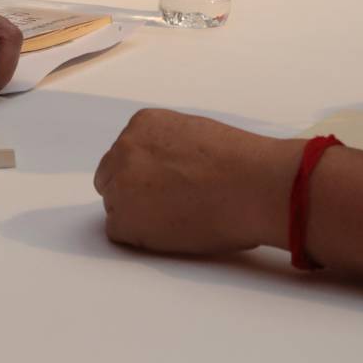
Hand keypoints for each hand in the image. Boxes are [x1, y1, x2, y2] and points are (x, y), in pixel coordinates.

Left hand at [93, 109, 302, 254]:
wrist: (252, 185)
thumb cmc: (240, 165)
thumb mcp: (197, 135)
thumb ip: (170, 147)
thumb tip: (167, 170)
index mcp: (144, 124)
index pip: (126, 153)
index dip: (145, 174)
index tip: (165, 185)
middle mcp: (125, 148)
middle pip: (111, 177)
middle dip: (133, 192)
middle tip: (166, 207)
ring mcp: (121, 183)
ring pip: (116, 207)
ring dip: (139, 215)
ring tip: (178, 219)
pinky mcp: (124, 219)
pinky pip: (120, 233)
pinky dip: (141, 238)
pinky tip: (172, 232)